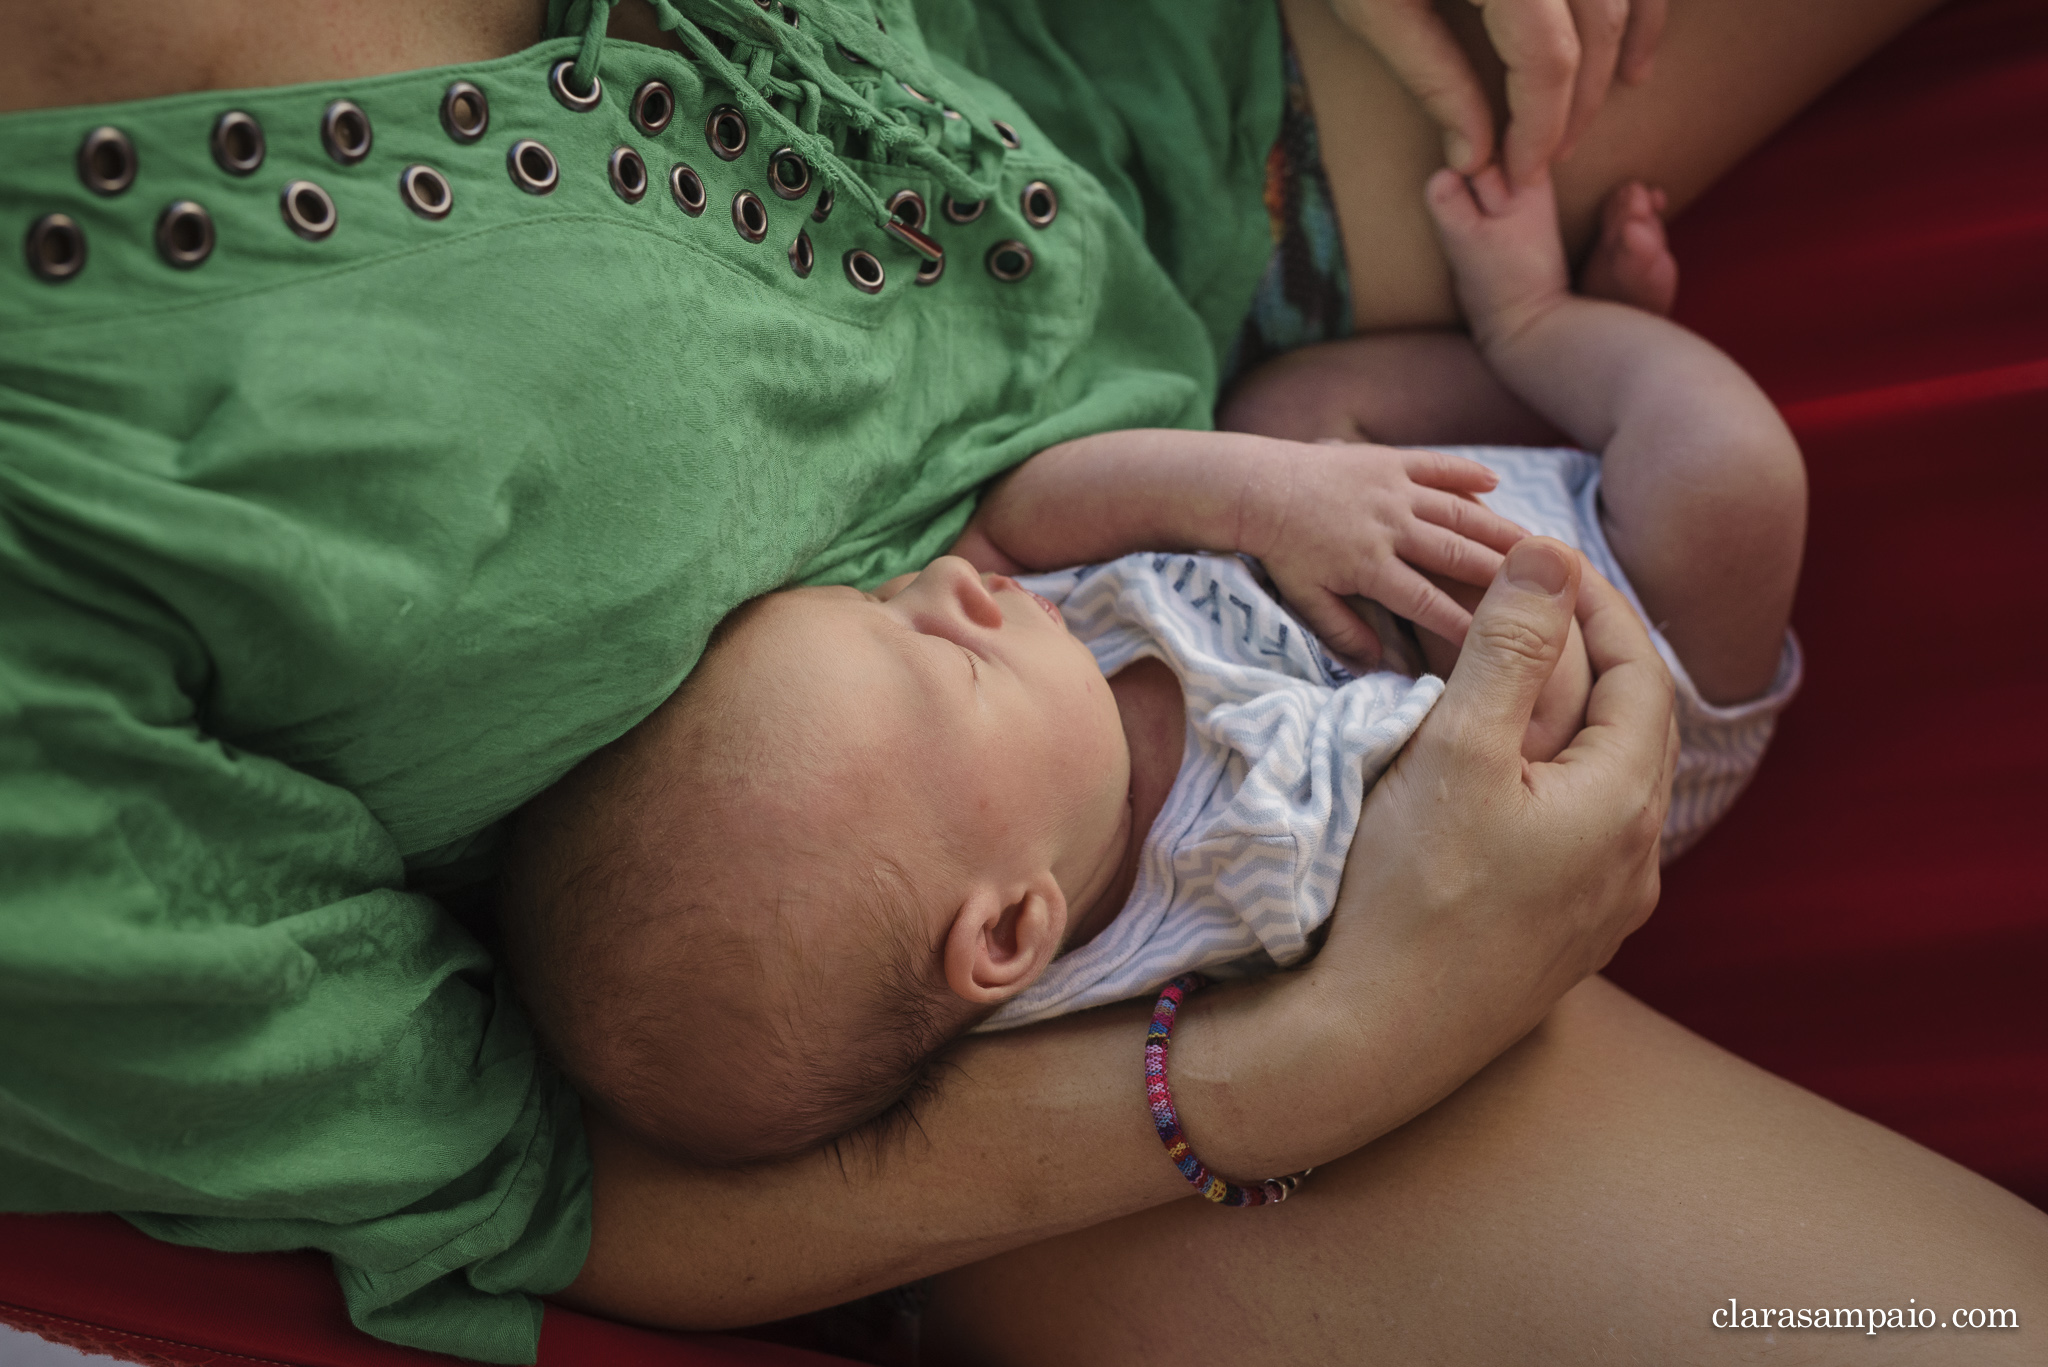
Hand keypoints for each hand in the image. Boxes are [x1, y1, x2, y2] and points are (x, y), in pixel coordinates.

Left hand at [1241, 441, 1527, 665]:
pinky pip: (1435, 465)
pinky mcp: (1389, 461)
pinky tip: (1497, 481)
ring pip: (1459, 510)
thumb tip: (1379, 665)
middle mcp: (1390, 527)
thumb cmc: (1282, 552)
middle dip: (1503, 572)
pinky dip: (1465, 472)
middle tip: (1548, 587)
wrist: (1256, 489)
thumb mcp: (1306, 600)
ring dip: (1500, 526)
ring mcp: (1393, 489)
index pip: (1428, 602)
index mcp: (1370, 567)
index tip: (1499, 640)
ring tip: (1537, 543)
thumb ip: (1343, 632)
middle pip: (1458, 553)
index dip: (1465, 622)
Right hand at [1306, 539, 1674, 1122]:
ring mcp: (1602, 912)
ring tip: (1514, 679)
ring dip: (1570, 721)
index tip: (1549, 559)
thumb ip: (1509, 646)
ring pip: (1604, 786)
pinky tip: (1505, 780)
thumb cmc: (1412, 891)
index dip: (1599, 605)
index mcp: (1623, 802)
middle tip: (1535, 605)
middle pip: (1632, 728)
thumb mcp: (1457, 749)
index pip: (1640, 671)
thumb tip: (1550, 553)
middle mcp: (1634, 860)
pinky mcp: (1560, 944)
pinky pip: (1576, 836)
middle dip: (1590, 656)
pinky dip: (1549, 780)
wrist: (1372, 1041)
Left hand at [1329, 0, 1667, 182]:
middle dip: (1579, 100)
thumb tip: (1474, 156)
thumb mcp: (1373, 4)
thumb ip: (1431, 77)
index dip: (1541, 126)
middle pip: (1595, 25)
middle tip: (1551, 154)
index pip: (1547, 61)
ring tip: (1611, 97)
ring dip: (1621, 45)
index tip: (1523, 172)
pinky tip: (1627, 34)